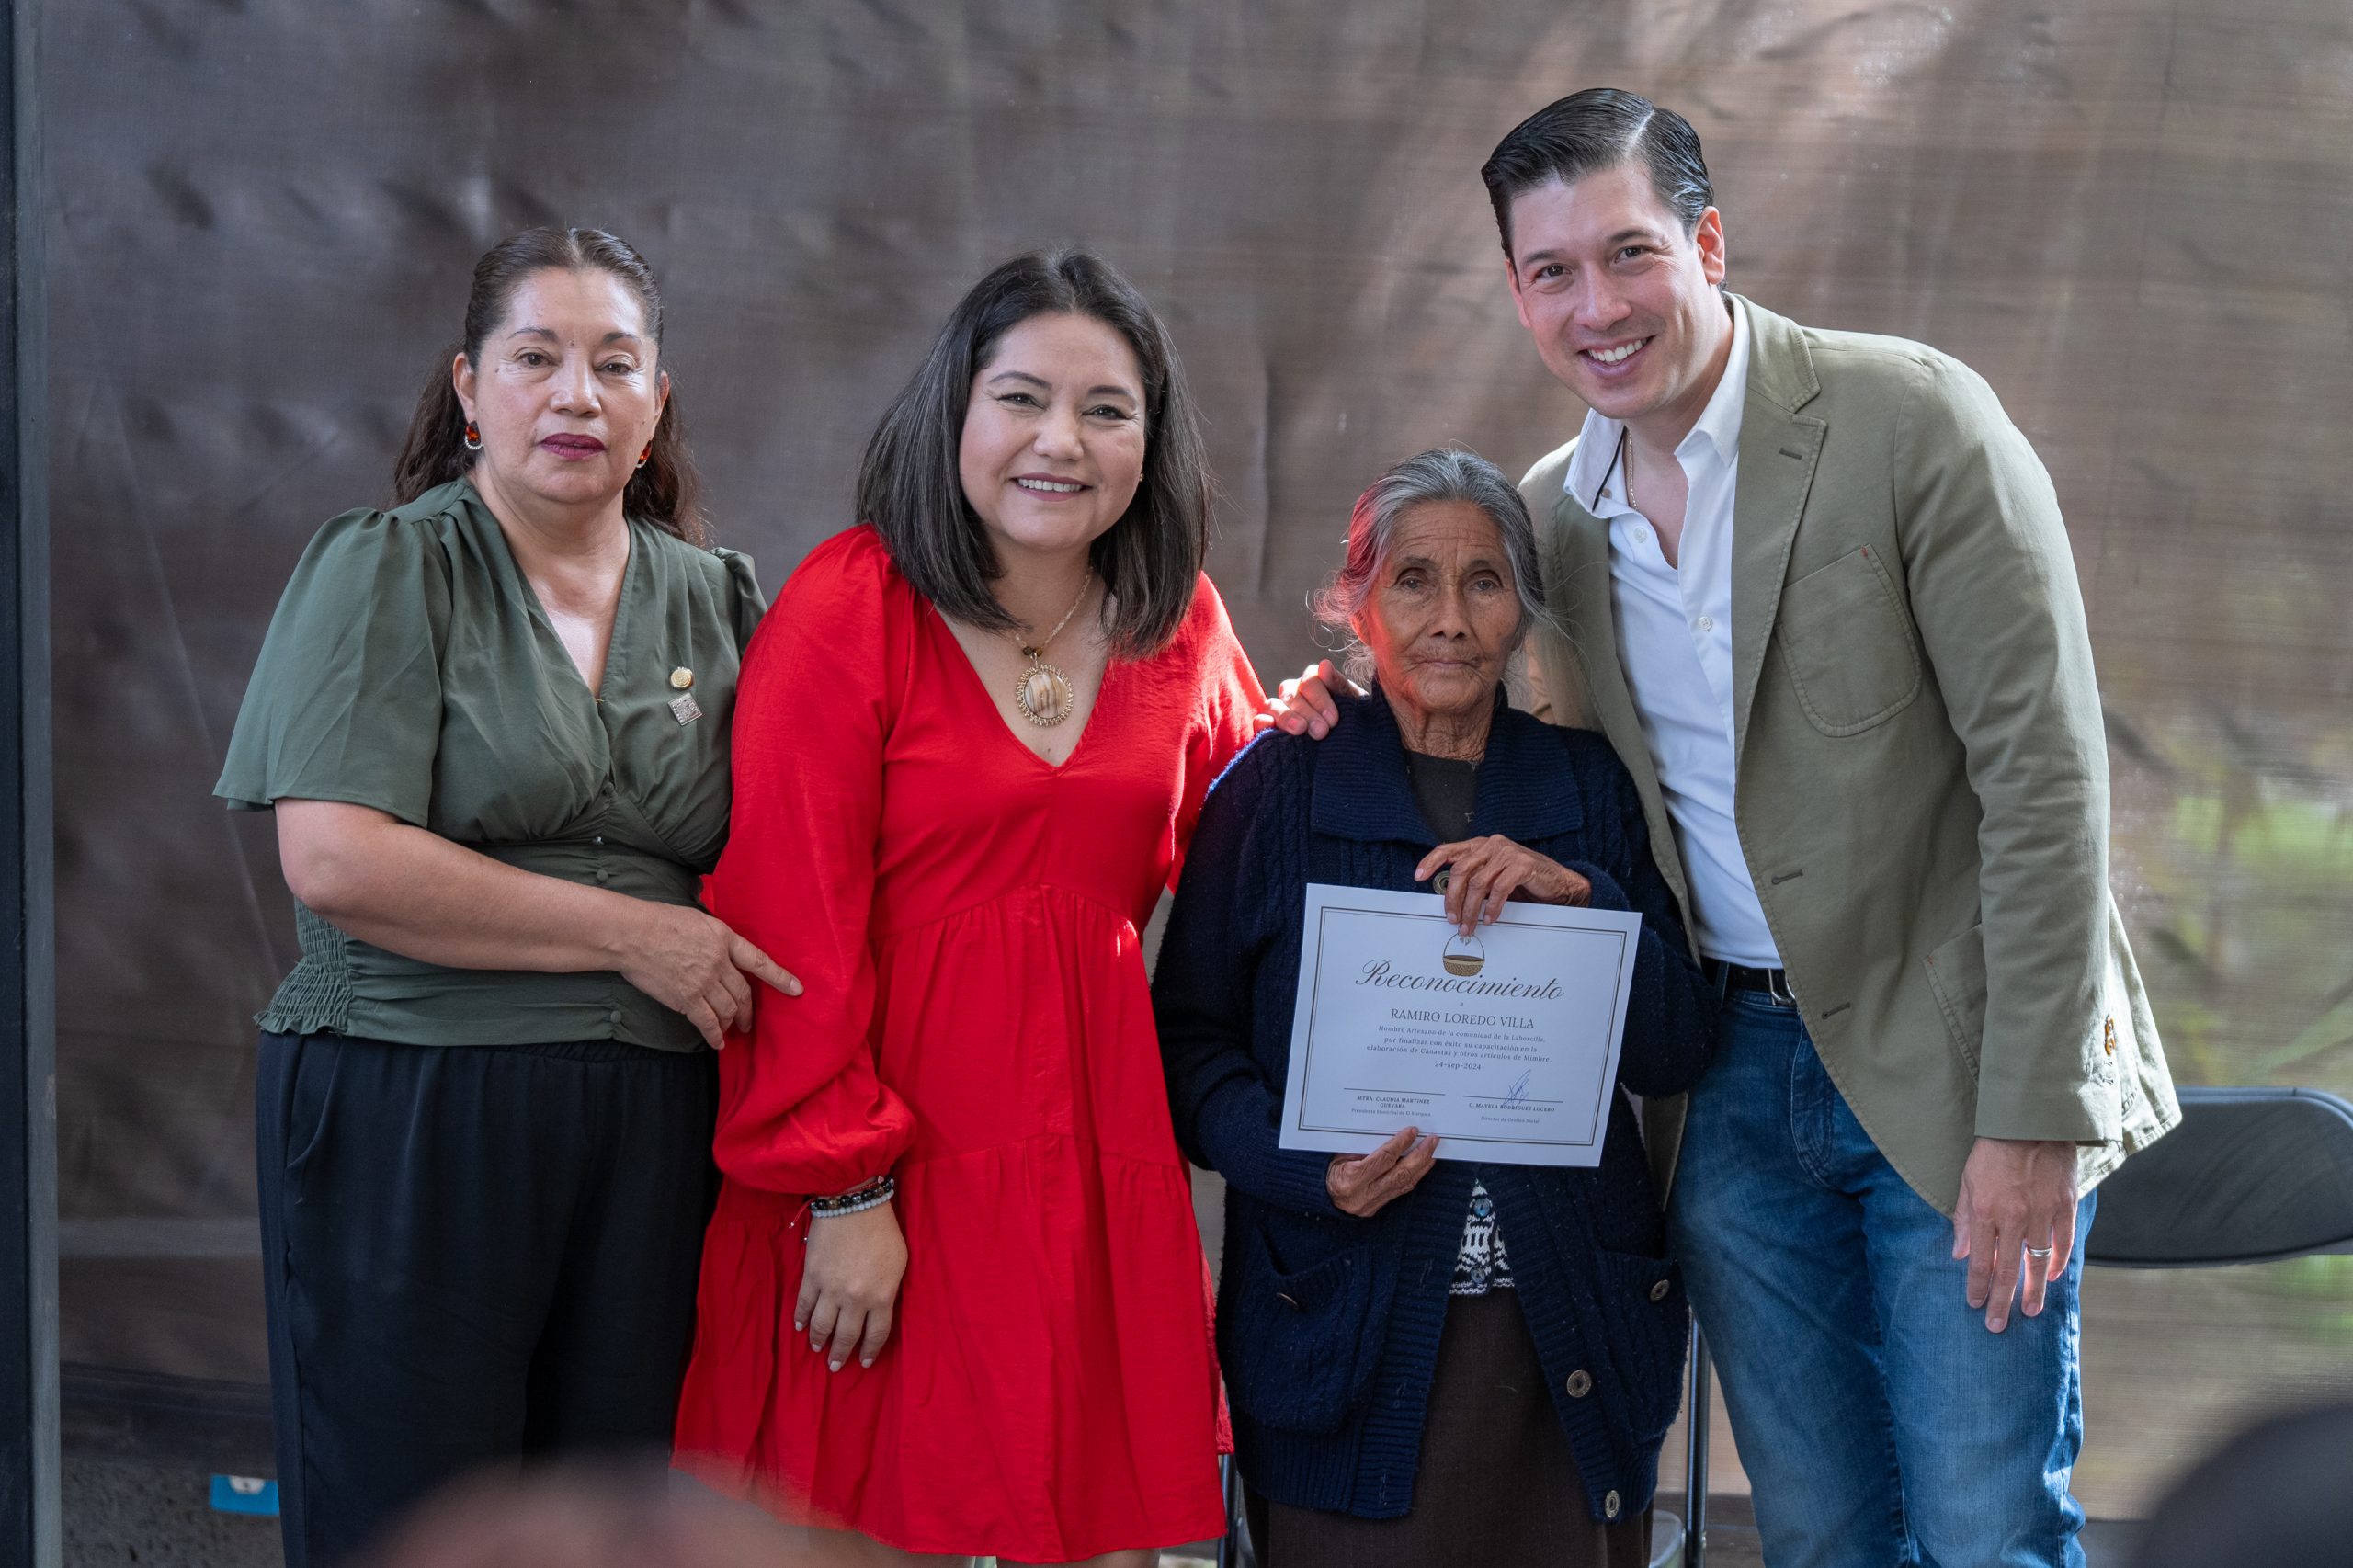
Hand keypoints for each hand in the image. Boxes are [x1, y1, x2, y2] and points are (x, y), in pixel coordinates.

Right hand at [615, 902, 801, 1049]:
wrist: (632, 934)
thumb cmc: (660, 921)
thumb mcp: (698, 920)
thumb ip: (715, 937)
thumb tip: (722, 948)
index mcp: (724, 938)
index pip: (759, 961)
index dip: (779, 977)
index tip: (796, 989)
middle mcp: (719, 962)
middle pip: (743, 992)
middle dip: (749, 1010)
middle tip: (749, 1021)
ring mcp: (703, 982)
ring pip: (728, 1009)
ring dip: (732, 1022)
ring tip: (732, 1030)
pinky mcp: (686, 999)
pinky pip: (707, 1022)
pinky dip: (714, 1035)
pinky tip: (718, 1042)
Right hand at [797, 1201, 906, 1370]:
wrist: (854, 1202)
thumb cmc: (883, 1230)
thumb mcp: (899, 1263)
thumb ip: (889, 1290)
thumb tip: (880, 1310)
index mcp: (882, 1295)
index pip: (876, 1334)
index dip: (869, 1352)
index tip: (864, 1362)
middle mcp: (855, 1298)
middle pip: (847, 1336)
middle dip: (841, 1354)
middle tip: (836, 1366)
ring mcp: (831, 1289)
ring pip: (822, 1326)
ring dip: (819, 1342)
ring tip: (818, 1351)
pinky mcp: (812, 1276)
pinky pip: (804, 1305)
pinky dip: (801, 1319)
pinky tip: (801, 1328)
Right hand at [1254, 659, 1353, 737]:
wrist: (1350, 749)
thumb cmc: (1353, 722)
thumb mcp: (1353, 704)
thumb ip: (1338, 684)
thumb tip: (1324, 664)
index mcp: (1314, 681)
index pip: (1310, 680)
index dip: (1320, 699)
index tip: (1333, 720)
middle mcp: (1294, 692)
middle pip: (1291, 694)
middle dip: (1307, 712)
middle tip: (1321, 732)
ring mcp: (1280, 709)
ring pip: (1273, 705)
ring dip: (1286, 717)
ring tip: (1299, 731)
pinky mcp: (1270, 728)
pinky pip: (1260, 721)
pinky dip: (1263, 723)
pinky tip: (1272, 728)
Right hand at [1326, 1126, 1438, 1216]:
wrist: (1319, 1198)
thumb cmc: (1326, 1172)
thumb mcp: (1339, 1155)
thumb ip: (1362, 1147)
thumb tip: (1390, 1135)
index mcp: (1350, 1179)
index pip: (1383, 1159)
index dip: (1400, 1144)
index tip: (1412, 1131)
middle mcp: (1363, 1195)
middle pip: (1399, 1174)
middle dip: (1419, 1155)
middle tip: (1432, 1140)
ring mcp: (1371, 1204)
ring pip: (1404, 1184)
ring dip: (1421, 1166)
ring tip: (1432, 1151)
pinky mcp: (1377, 1208)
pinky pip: (1400, 1191)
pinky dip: (1413, 1177)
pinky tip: (1421, 1166)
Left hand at [1415, 836, 1591, 935]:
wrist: (1557, 883)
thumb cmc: (1523, 881)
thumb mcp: (1493, 877)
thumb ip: (1474, 881)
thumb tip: (1451, 901)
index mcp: (1481, 846)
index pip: (1449, 850)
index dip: (1431, 862)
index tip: (1418, 876)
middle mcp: (1492, 845)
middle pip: (1460, 871)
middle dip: (1452, 899)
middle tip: (1451, 919)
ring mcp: (1507, 853)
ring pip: (1478, 883)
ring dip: (1470, 909)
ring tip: (1469, 926)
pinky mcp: (1522, 865)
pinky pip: (1499, 889)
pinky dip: (1492, 908)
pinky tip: (1490, 918)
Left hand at [1952, 1136, 2078, 1331]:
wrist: (2031, 1123)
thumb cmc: (1993, 1151)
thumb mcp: (1968, 1180)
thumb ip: (1964, 1218)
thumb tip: (1960, 1253)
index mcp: (1987, 1211)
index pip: (1980, 1261)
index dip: (1977, 1286)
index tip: (1975, 1305)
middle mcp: (2014, 1217)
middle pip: (2007, 1270)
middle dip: (2001, 1301)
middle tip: (1998, 1326)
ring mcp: (2042, 1214)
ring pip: (2037, 1263)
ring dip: (2033, 1291)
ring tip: (2031, 1312)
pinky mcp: (2065, 1206)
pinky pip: (2062, 1243)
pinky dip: (2057, 1262)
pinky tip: (2051, 1277)